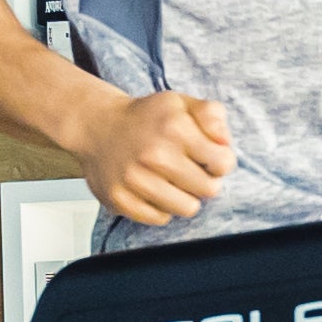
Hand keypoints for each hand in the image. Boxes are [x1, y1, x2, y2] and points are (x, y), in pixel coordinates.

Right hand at [77, 88, 235, 228]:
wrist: (97, 126)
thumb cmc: (146, 117)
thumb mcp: (181, 103)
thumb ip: (211, 115)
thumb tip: (224, 143)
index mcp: (174, 127)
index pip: (223, 163)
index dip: (220, 161)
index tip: (208, 156)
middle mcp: (154, 154)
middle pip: (209, 190)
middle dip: (205, 180)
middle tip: (189, 169)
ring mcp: (135, 179)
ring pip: (187, 208)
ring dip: (184, 196)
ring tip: (171, 179)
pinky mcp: (120, 199)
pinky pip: (160, 218)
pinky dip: (160, 206)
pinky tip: (152, 188)